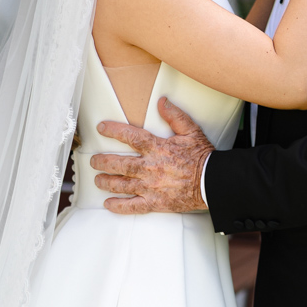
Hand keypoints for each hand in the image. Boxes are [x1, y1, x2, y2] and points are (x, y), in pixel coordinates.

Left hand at [90, 98, 213, 214]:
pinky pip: (132, 206)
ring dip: (106, 181)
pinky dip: (118, 206)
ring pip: (121, 184)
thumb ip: (175, 116)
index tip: (101, 128)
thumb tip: (161, 101)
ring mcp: (151, 187)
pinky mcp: (155, 203)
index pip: (130, 136)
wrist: (213, 183)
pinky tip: (108, 203)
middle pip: (119, 163)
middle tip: (93, 160)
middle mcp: (150, 167)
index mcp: (157, 148)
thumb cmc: (203, 157)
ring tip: (98, 179)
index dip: (113, 131)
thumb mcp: (192, 131)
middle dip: (102, 161)